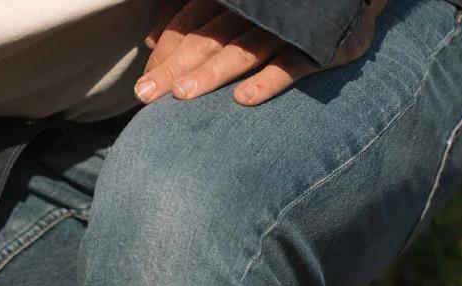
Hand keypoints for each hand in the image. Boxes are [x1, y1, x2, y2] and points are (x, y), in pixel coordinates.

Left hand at [135, 0, 388, 106]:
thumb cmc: (285, 10)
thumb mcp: (240, 11)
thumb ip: (198, 24)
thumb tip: (154, 40)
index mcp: (234, 2)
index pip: (193, 26)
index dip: (167, 54)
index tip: (143, 85)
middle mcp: (257, 11)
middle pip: (209, 40)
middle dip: (175, 68)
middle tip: (145, 96)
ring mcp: (287, 27)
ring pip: (243, 51)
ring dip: (212, 74)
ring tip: (183, 95)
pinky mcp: (319, 44)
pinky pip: (292, 64)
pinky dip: (268, 81)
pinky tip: (244, 100)